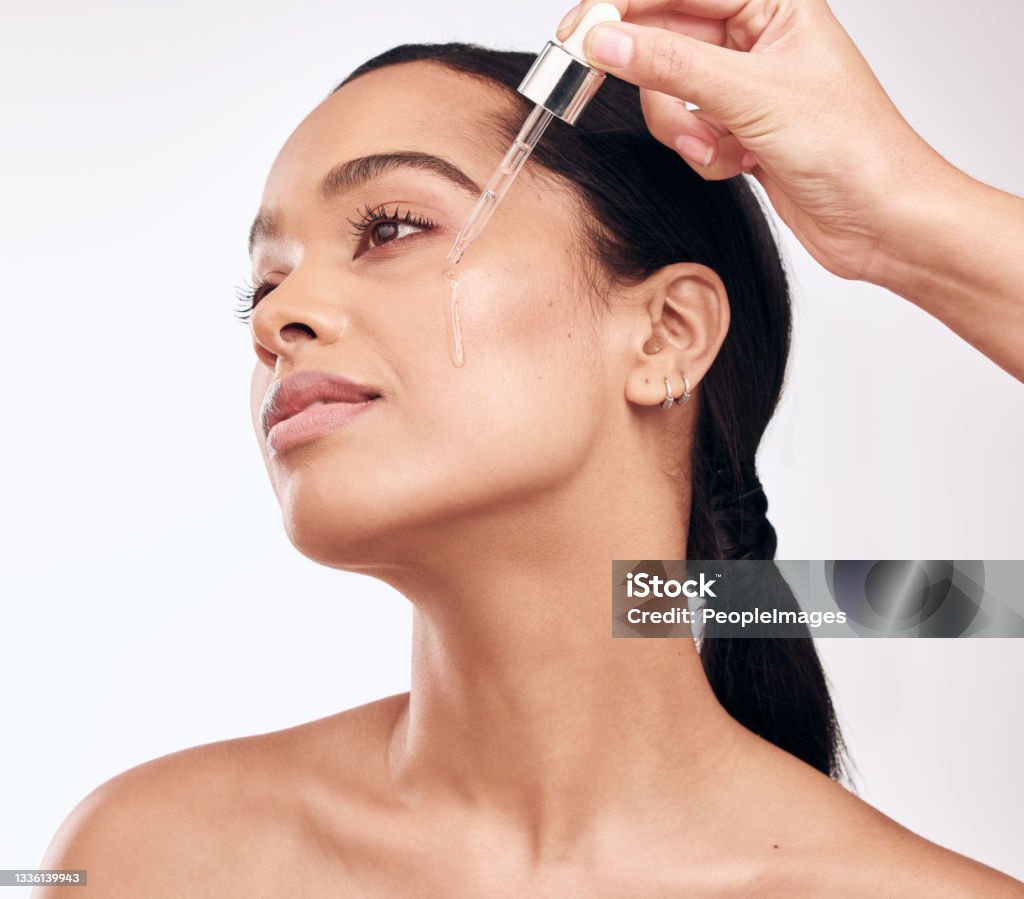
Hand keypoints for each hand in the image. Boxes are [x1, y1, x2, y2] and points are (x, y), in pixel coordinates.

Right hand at [556, 0, 953, 281]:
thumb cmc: (853, 148)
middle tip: (647, 105)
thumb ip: (673, 65)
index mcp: (773, 3)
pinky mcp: (738, 128)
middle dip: (660, 86)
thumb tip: (607, 40)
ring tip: (718, 147)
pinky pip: (686, 129)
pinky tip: (737, 162)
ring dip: (683, 128)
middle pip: (665, 41)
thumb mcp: (753, 96)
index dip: (624, 5)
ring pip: (669, 92)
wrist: (881, 221)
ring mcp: (744, 86)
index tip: (581, 29)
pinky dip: (701, 152)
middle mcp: (756, 38)